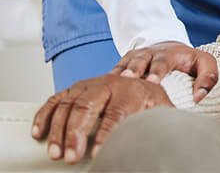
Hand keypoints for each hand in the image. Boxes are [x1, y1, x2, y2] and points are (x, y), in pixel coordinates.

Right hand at [31, 75, 170, 162]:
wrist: (141, 75)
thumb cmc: (149, 99)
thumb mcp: (160, 106)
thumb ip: (162, 118)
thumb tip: (168, 133)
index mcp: (132, 89)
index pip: (117, 112)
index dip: (106, 134)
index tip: (99, 154)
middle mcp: (109, 83)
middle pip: (88, 106)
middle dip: (77, 133)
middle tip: (72, 157)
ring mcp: (89, 84)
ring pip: (69, 103)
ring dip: (59, 129)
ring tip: (56, 153)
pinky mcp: (75, 88)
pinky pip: (56, 99)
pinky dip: (45, 115)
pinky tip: (39, 133)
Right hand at [111, 41, 217, 102]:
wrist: (167, 47)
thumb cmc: (188, 61)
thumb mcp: (204, 63)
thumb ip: (208, 77)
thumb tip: (199, 97)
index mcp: (168, 54)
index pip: (163, 62)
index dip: (157, 71)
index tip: (153, 81)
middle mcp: (149, 54)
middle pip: (140, 61)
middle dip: (134, 71)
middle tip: (128, 81)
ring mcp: (133, 58)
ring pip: (123, 66)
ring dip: (118, 76)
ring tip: (112, 86)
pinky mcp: (122, 65)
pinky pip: (112, 72)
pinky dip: (106, 81)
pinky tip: (100, 92)